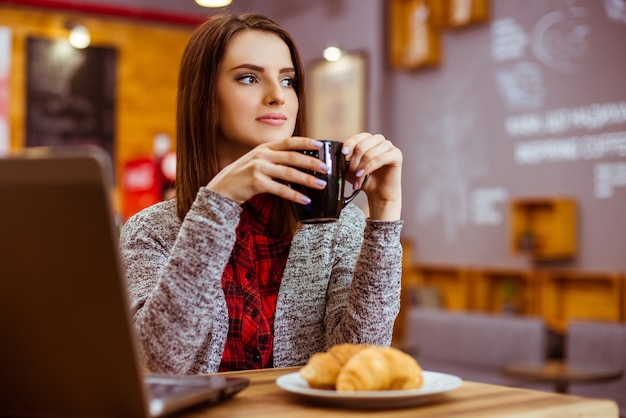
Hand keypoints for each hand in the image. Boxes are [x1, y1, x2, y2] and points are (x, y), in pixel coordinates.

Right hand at [207, 137, 327, 204]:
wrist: (222, 188)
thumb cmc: (243, 176)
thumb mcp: (257, 161)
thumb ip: (274, 159)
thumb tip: (299, 162)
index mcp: (264, 147)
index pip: (289, 142)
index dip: (305, 143)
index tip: (320, 145)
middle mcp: (262, 155)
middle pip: (292, 157)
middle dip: (311, 163)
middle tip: (326, 168)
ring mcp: (258, 168)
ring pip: (289, 173)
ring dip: (307, 179)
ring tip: (321, 185)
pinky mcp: (256, 183)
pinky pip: (281, 190)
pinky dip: (294, 195)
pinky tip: (305, 200)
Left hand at [341, 132, 401, 220]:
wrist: (379, 193)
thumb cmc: (366, 179)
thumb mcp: (351, 169)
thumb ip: (344, 162)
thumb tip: (335, 158)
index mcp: (368, 140)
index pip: (357, 137)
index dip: (349, 144)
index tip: (343, 153)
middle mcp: (379, 140)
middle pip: (362, 146)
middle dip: (354, 161)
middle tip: (351, 173)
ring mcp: (389, 146)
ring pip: (370, 153)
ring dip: (361, 167)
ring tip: (357, 178)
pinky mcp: (396, 155)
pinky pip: (380, 158)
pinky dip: (369, 167)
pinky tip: (363, 174)